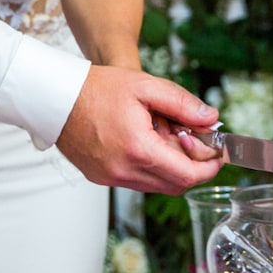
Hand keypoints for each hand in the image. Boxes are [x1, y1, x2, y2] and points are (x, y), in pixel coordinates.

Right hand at [55, 66, 224, 194]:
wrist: (55, 97)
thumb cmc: (95, 88)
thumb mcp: (145, 86)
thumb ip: (182, 104)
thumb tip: (211, 119)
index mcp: (138, 149)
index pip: (188, 175)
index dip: (209, 166)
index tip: (218, 152)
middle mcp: (123, 171)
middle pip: (176, 185)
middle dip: (194, 166)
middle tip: (196, 140)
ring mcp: (110, 178)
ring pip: (157, 185)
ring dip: (172, 167)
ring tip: (166, 135)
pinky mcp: (100, 177)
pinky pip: (137, 181)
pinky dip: (151, 167)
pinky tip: (146, 142)